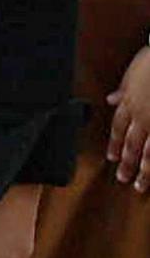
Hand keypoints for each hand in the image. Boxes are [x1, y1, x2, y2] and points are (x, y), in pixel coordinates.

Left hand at [106, 45, 149, 190]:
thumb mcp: (134, 71)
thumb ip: (123, 89)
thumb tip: (111, 99)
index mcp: (130, 102)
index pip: (119, 128)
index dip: (115, 144)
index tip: (112, 158)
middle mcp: (144, 116)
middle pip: (132, 144)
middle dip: (127, 164)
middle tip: (122, 179)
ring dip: (144, 170)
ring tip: (140, 186)